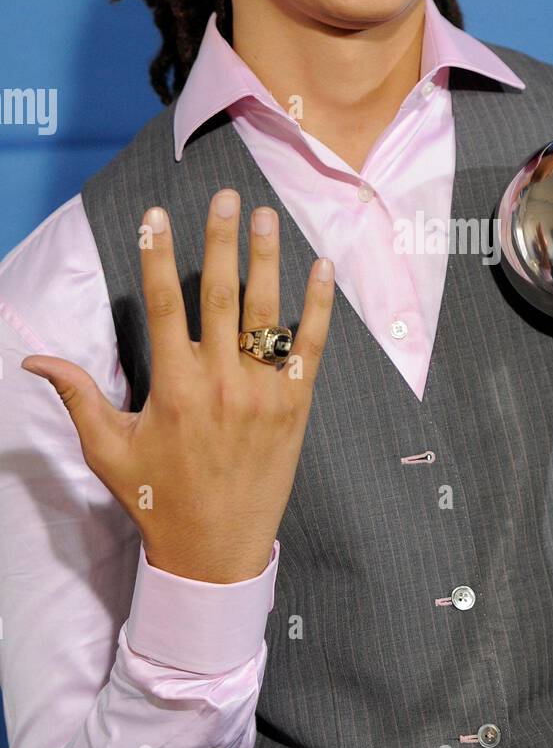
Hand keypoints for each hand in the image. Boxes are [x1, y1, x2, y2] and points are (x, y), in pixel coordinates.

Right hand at [21, 189, 333, 583]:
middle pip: (220, 295)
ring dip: (267, 260)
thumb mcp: (108, 449)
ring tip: (268, 216)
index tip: (156, 214)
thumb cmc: (159, 498)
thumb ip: (77, 396)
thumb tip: (34, 359)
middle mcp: (220, 382)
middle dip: (222, 240)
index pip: (165, 304)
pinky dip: (319, 306)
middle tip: (228, 196)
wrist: (216, 550)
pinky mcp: (295, 406)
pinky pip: (311, 347)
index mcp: (174, 386)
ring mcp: (263, 393)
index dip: (157, 253)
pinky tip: (323, 268)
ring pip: (267, 313)